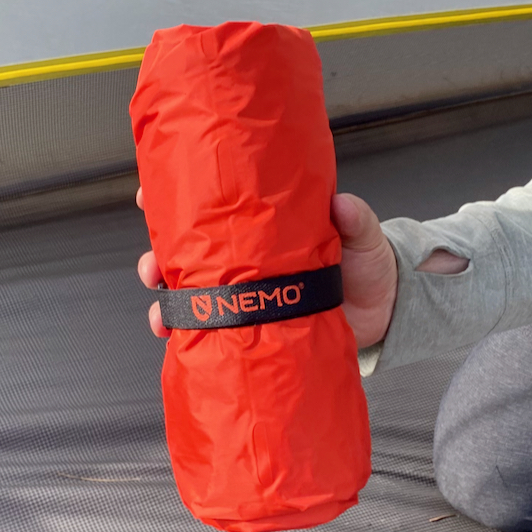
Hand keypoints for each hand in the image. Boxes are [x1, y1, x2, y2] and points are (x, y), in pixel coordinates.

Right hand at [134, 188, 462, 347]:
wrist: (384, 315)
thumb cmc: (368, 265)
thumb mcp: (363, 235)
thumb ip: (354, 219)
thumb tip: (341, 204)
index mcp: (260, 229)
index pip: (210, 207)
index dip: (173, 199)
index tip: (147, 194)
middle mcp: (244, 260)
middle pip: (186, 253)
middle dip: (157, 257)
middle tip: (152, 266)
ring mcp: (245, 295)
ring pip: (190, 293)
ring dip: (166, 302)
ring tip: (162, 313)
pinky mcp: (252, 327)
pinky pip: (210, 329)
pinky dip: (187, 334)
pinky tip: (175, 337)